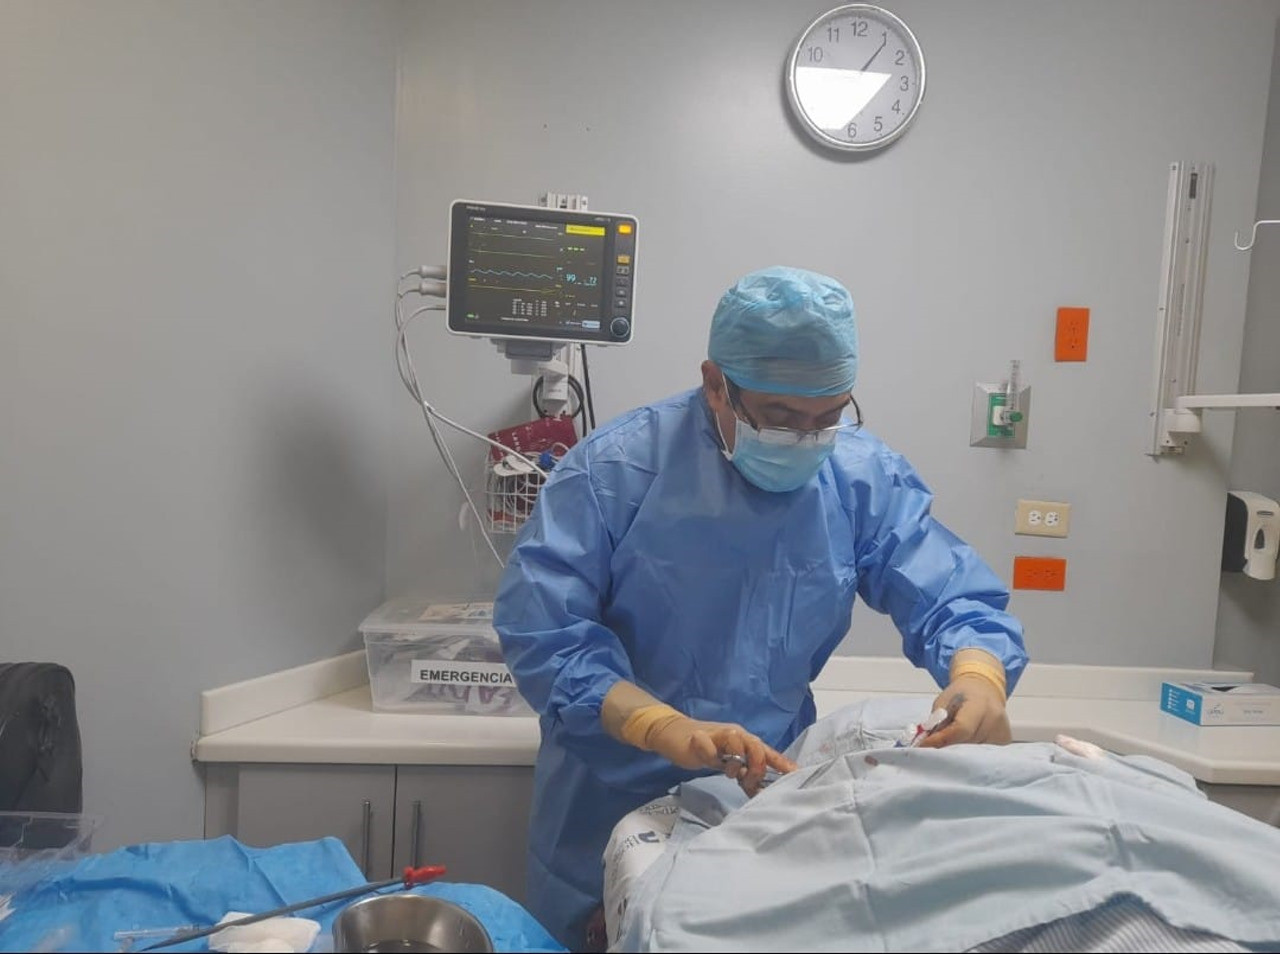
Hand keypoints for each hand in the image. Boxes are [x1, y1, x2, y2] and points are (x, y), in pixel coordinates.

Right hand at [648, 717, 797, 796]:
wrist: (676, 734)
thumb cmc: (706, 748)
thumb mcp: (729, 763)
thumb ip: (744, 774)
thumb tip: (760, 791)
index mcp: (744, 740)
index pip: (767, 751)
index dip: (781, 763)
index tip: (795, 774)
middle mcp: (735, 735)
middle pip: (756, 746)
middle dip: (757, 767)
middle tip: (748, 782)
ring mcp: (717, 734)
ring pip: (737, 742)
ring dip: (735, 763)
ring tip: (729, 774)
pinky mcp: (699, 738)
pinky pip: (709, 749)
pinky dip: (711, 758)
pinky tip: (709, 761)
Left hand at [916, 673, 1011, 747]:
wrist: (983, 689)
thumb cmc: (961, 695)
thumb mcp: (943, 702)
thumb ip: (936, 722)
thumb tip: (928, 743)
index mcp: (979, 703)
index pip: (962, 728)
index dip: (942, 739)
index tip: (925, 745)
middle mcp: (995, 717)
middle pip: (968, 742)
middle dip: (949, 745)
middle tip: (937, 744)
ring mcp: (1002, 730)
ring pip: (975, 750)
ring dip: (960, 748)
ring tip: (956, 737)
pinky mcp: (1004, 740)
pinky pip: (984, 752)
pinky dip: (972, 750)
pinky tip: (969, 739)